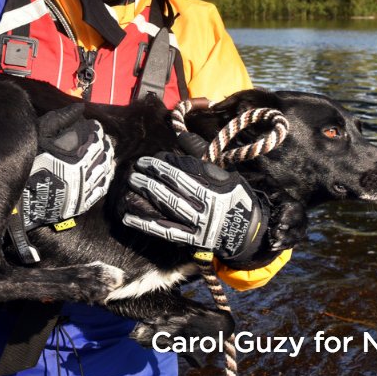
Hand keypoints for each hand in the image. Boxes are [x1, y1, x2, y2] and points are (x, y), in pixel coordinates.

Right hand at [20, 104, 114, 227]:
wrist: (21, 198)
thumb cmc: (28, 161)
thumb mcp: (39, 134)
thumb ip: (60, 119)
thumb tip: (80, 107)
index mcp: (76, 150)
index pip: (95, 133)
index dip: (94, 128)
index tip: (91, 126)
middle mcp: (85, 168)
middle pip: (103, 150)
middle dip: (102, 142)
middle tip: (98, 139)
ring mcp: (86, 186)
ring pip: (105, 169)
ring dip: (105, 159)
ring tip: (101, 155)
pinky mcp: (84, 202)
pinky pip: (102, 188)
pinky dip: (104, 178)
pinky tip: (101, 173)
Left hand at [124, 152, 267, 262]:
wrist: (248, 233)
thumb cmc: (233, 198)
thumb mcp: (226, 174)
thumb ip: (201, 156)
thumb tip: (180, 136)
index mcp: (217, 186)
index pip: (187, 170)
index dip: (166, 163)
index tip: (151, 158)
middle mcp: (207, 204)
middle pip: (175, 186)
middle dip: (153, 175)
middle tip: (136, 167)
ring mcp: (198, 223)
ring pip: (168, 205)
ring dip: (147, 193)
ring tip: (132, 183)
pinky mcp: (191, 239)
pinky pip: (164, 230)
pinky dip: (145, 223)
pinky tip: (128, 216)